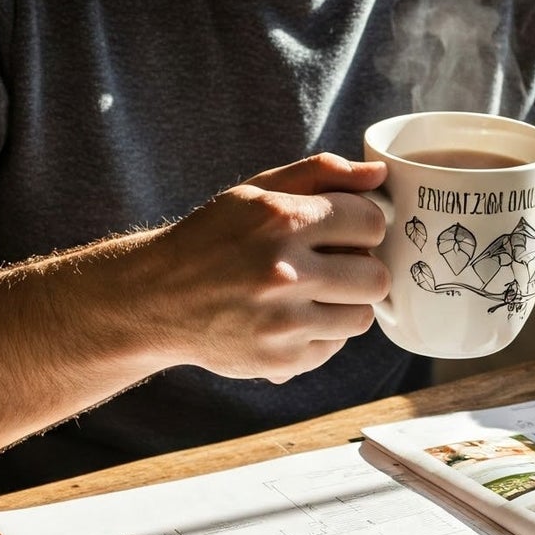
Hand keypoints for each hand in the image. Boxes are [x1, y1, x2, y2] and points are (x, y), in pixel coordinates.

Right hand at [132, 153, 389, 382]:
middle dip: (361, 268)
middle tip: (334, 266)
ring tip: (313, 294)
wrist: (157, 298)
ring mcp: (282, 322)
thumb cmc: (214, 238)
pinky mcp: (280, 360)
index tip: (345, 231)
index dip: (363, 225)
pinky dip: (321, 334)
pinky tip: (292, 318)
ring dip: (345, 305)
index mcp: (283, 220)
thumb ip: (320, 173)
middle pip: (376, 276)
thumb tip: (378, 174)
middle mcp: (284, 272)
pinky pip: (334, 347)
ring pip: (361, 317)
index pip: (371, 223)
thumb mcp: (256, 192)